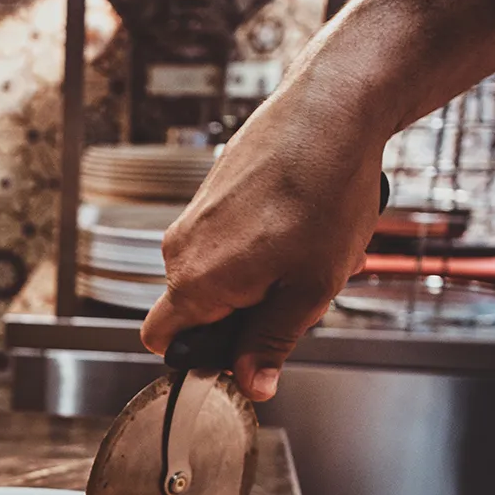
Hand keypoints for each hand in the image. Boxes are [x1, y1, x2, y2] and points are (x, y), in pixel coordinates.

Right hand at [143, 79, 389, 400]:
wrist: (332, 110)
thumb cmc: (324, 191)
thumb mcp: (311, 288)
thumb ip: (273, 342)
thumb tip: (252, 384)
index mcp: (195, 281)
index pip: (163, 342)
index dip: (205, 356)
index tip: (247, 351)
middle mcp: (181, 248)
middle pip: (199, 309)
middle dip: (248, 312)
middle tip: (301, 291)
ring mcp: (195, 216)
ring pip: (220, 271)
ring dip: (264, 276)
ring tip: (311, 251)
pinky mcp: (213, 192)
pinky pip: (228, 238)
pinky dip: (264, 242)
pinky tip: (305, 222)